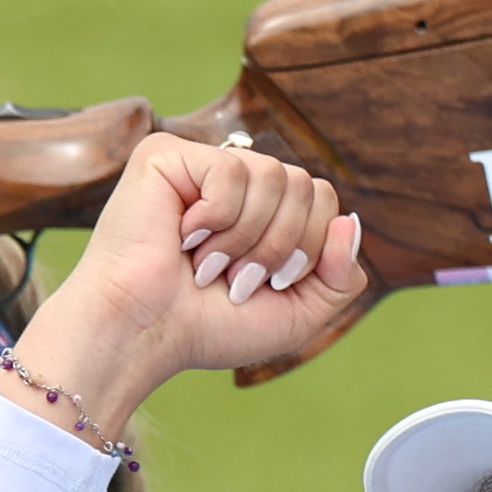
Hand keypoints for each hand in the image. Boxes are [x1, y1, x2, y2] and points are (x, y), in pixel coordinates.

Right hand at [3, 134, 367, 436]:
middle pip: (306, 185)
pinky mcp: (166, 155)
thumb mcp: (296, 313)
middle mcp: (234, 182)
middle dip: (280, 247)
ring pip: (275, 176)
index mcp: (261, 212)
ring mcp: (200, 165)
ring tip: (205, 264)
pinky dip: (216, 218)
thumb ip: (340, 275)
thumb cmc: (205, 328)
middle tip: (235, 280)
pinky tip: (182, 237)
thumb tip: (349, 222)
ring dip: (246, 239)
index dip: (309, 249)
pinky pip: (231, 171)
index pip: (322, 201)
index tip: (263, 287)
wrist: (142, 336)